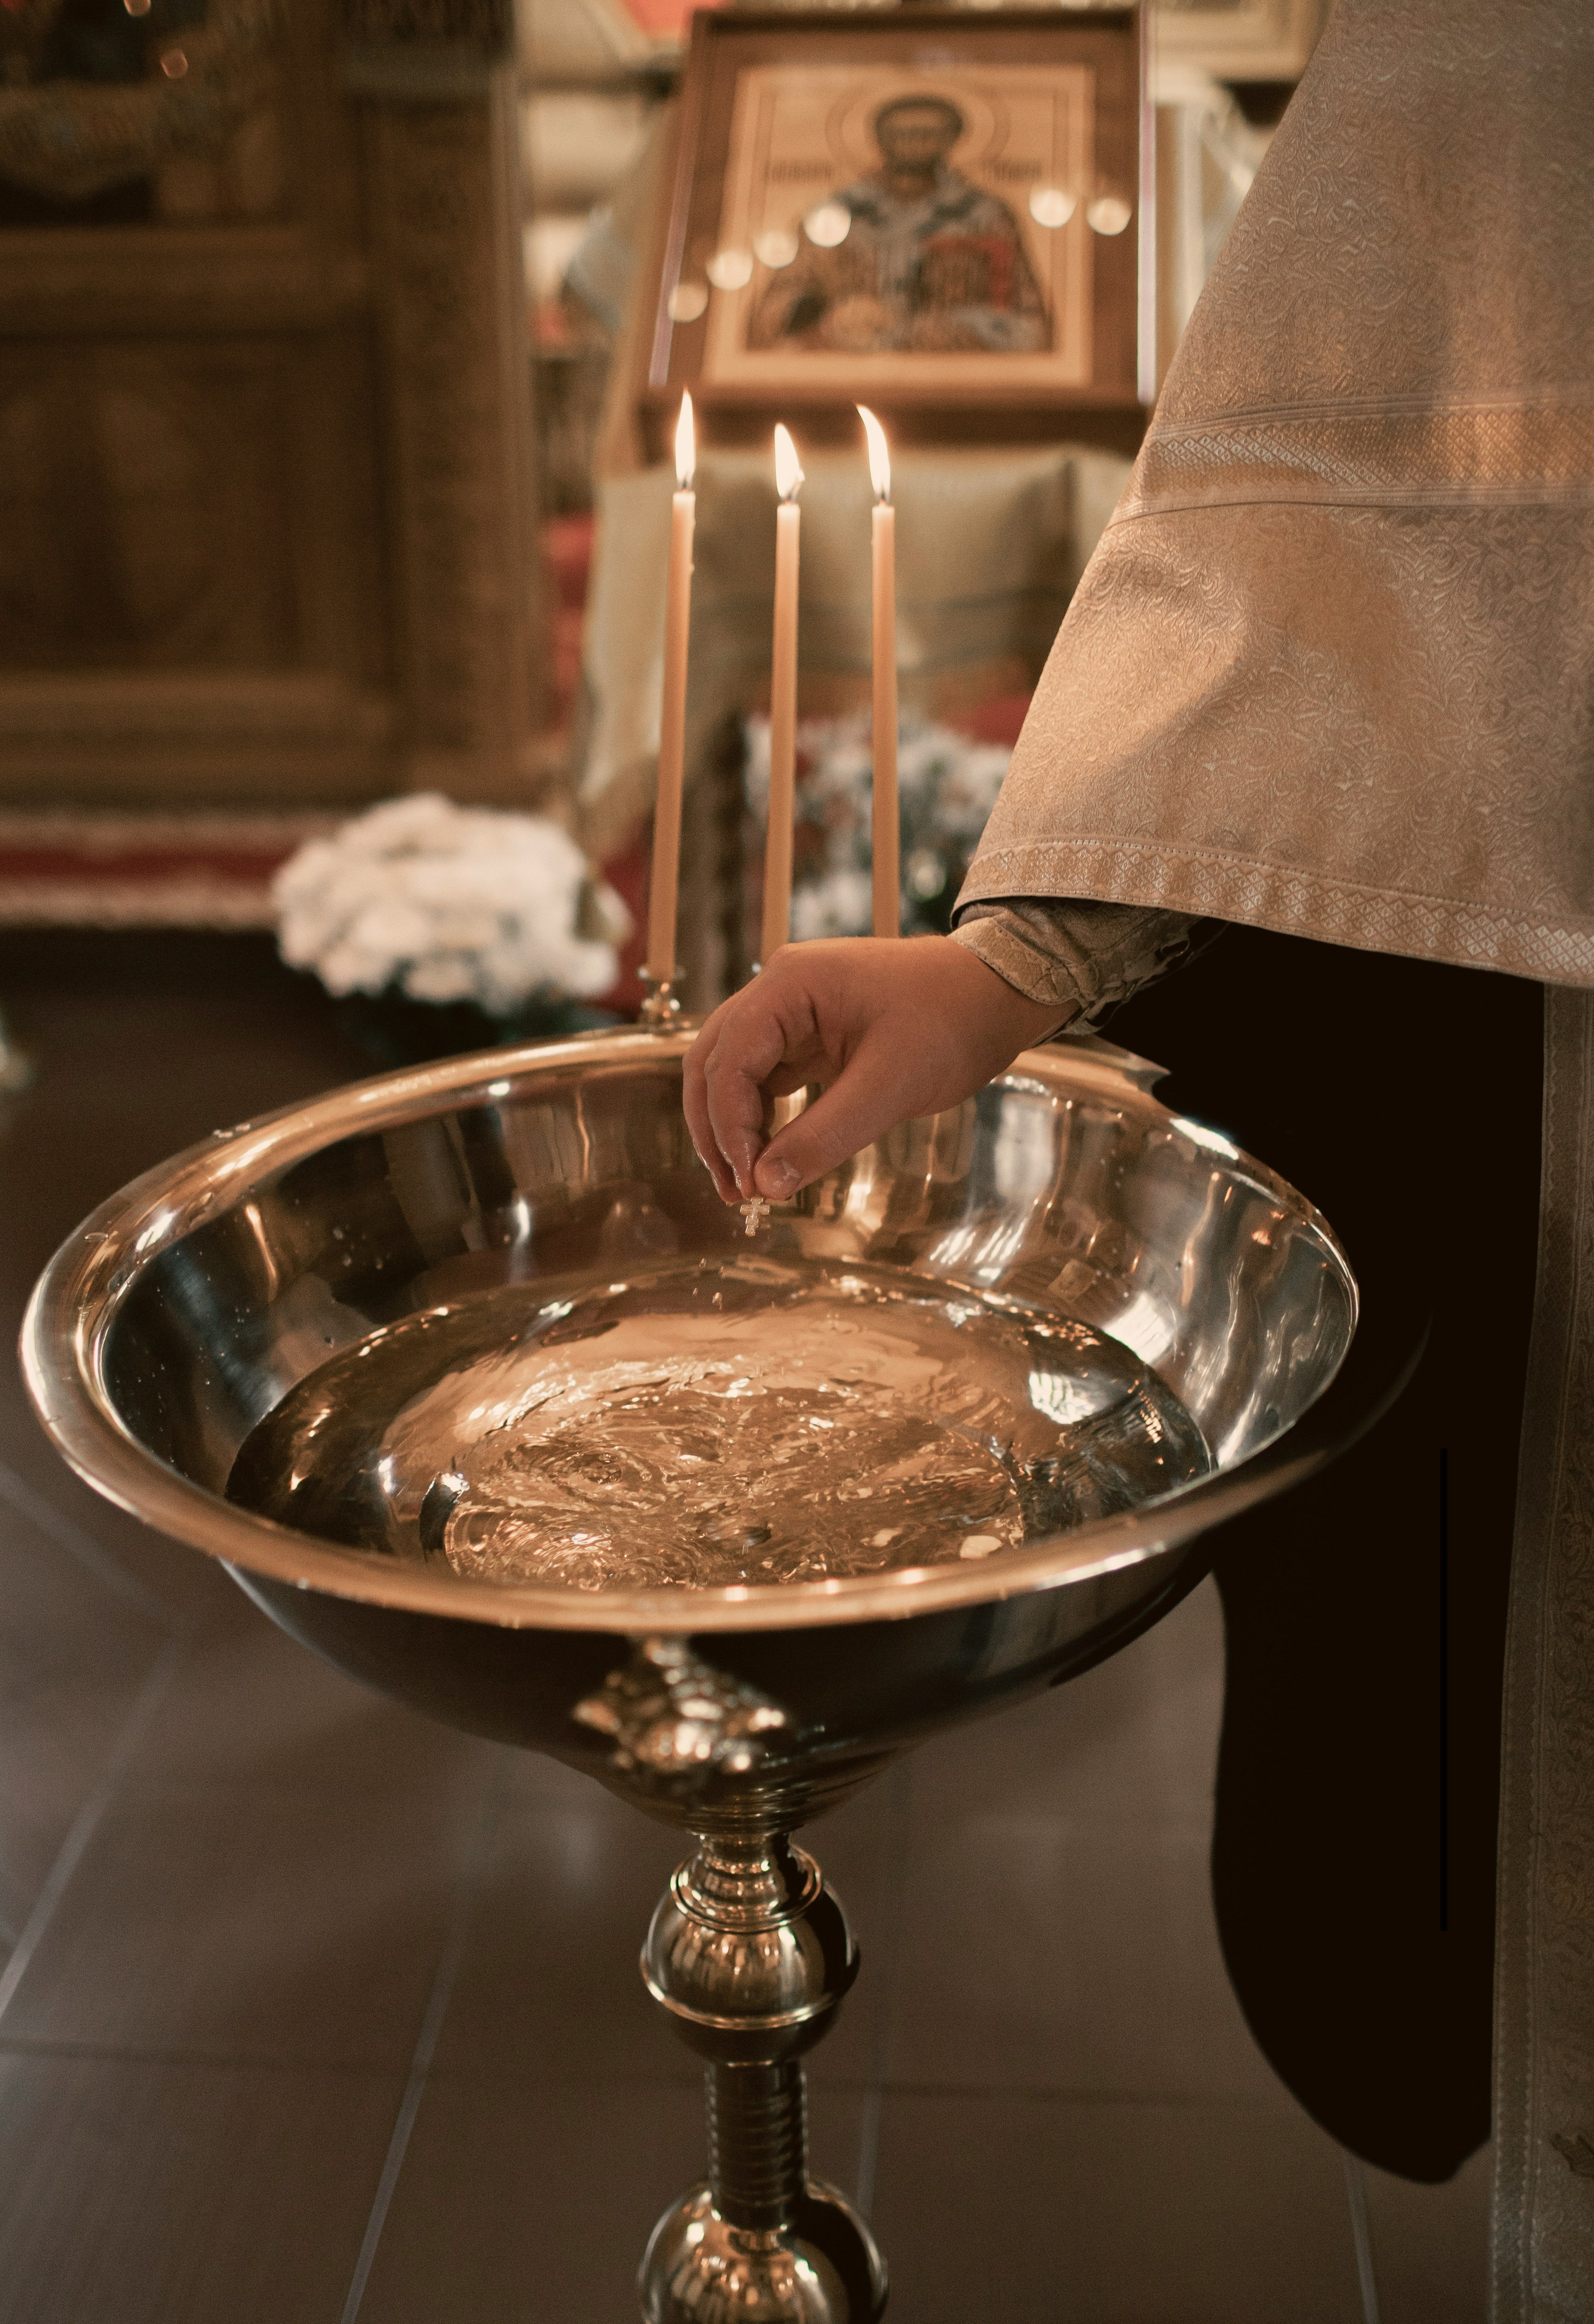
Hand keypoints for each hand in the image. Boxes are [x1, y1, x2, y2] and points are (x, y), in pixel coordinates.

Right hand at [683, 935, 1068, 1204]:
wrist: (998, 992)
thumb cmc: (952, 1023)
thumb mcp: (890, 1086)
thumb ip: (824, 1135)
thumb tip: (767, 1185)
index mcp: (790, 985)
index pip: (728, 1058)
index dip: (728, 1126)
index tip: (749, 1181)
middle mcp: (779, 990)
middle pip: (713, 1062)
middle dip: (716, 1129)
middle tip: (735, 1192)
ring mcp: (793, 1011)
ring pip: (733, 1072)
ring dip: (732, 1127)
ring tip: (747, 1186)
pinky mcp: (810, 1035)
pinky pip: (766, 1077)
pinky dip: (760, 1118)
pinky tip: (770, 1158)